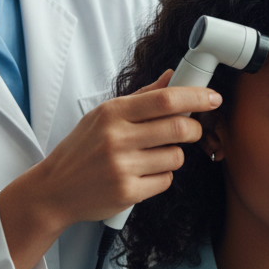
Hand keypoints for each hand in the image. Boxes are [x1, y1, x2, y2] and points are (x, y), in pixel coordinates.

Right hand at [0, 71, 221, 267]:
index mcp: (113, 113)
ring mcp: (122, 167)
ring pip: (176, 156)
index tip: (213, 97)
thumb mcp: (103, 116)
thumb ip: (141, 97)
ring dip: (175, 155)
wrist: (55, 189)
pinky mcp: (128, 192)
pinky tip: (144, 174)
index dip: (195, 96)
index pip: (164, 99)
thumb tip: (172, 76)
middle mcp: (117, 138)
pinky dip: (163, 176)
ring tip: (156, 155)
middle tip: (192, 129)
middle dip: (194, 128)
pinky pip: (166, 180)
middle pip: (178, 127)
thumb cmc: (82, 149)